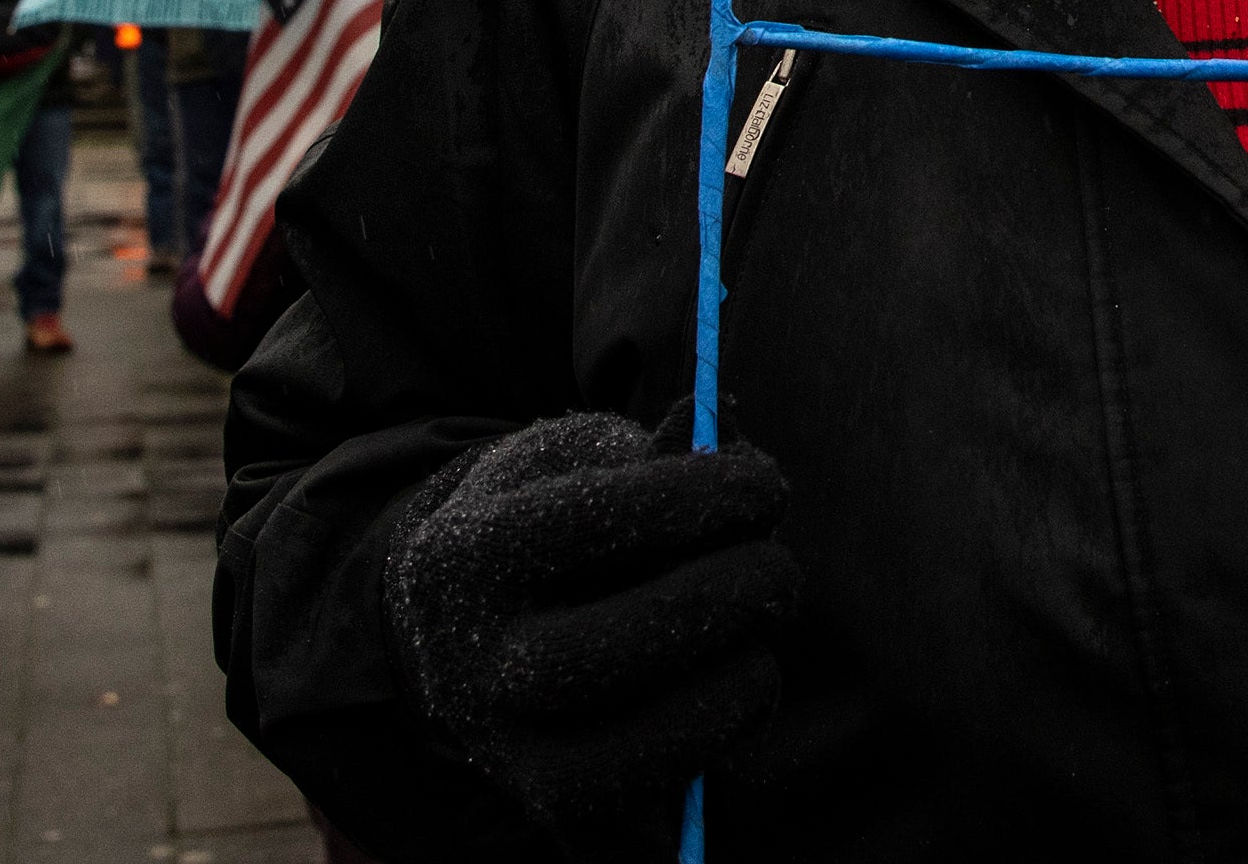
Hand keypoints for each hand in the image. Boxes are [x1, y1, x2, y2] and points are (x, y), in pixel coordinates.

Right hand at [385, 409, 795, 836]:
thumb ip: (656, 446)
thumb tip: (731, 436)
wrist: (468, 628)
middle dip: (721, 602)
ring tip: (759, 643)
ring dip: (729, 690)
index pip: (589, 522)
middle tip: (780, 571)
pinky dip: (714, 750)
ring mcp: (508, 752)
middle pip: (605, 650)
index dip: (697, 499)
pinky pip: (648, 812)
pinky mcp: (557, 809)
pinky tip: (737, 690)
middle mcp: (471, 666)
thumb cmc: (552, 518)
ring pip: (629, 749)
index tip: (768, 489)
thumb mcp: (579, 458)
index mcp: (466, 556)